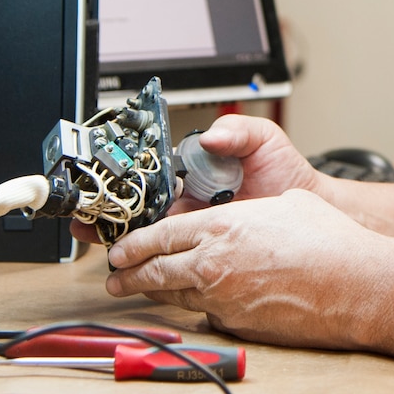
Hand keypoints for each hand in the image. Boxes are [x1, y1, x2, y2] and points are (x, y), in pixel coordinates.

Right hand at [72, 114, 322, 243]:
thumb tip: (210, 137)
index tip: (107, 182)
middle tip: (86, 216)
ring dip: (119, 235)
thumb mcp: (262, 139)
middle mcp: (187, 196)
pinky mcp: (204, 245)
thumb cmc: (284, 170)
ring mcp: (194, 222)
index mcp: (193, 169)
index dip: (127, 176)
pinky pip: (173, 252)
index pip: (153, 172)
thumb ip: (236, 131)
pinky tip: (130, 262)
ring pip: (148, 230)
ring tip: (93, 237)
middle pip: (140, 203)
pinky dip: (150, 258)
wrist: (307, 203)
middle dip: (110, 209)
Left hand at [103, 189, 393, 346]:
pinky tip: (202, 304)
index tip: (119, 249)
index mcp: (221, 227)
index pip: (159, 235)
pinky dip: (201, 308)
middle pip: (155, 271)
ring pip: (175, 297)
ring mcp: (223, 300)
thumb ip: (249, 213)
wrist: (355, 285)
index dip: (133, 244)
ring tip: (140, 292)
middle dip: (128, 274)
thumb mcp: (285, 204)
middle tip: (114, 276)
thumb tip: (243, 218)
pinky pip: (209, 315)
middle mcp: (213, 265)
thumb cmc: (330, 242)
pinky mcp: (238, 326)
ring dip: (155, 293)